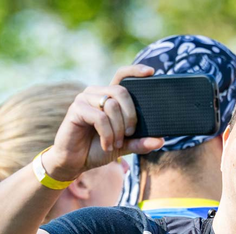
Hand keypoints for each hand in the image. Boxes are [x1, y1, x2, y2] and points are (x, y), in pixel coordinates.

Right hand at [43, 65, 163, 181]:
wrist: (74, 162)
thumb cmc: (97, 149)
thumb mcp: (123, 146)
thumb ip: (140, 142)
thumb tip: (160, 140)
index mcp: (108, 97)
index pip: (122, 75)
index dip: (135, 70)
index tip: (151, 72)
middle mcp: (96, 93)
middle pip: (122, 92)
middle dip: (130, 116)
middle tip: (128, 134)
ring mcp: (85, 99)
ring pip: (112, 105)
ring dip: (118, 129)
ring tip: (115, 144)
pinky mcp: (76, 109)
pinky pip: (100, 117)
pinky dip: (107, 134)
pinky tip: (106, 145)